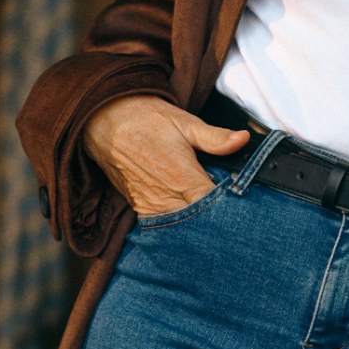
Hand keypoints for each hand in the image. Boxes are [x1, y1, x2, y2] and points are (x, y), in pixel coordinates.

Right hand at [83, 97, 249, 216]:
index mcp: (182, 178)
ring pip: (180, 229)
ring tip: (209, 215)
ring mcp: (150, 206)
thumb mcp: (185, 122)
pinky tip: (186, 214)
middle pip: (198, 223)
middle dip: (214, 220)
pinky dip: (176, 223)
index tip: (241, 204)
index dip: (230, 208)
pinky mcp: (139, 208)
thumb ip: (215, 137)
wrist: (106, 120)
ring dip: (195, 224)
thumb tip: (243, 140)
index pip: (213, 208)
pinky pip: (162, 225)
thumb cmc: (147, 119)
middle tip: (230, 212)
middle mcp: (165, 198)